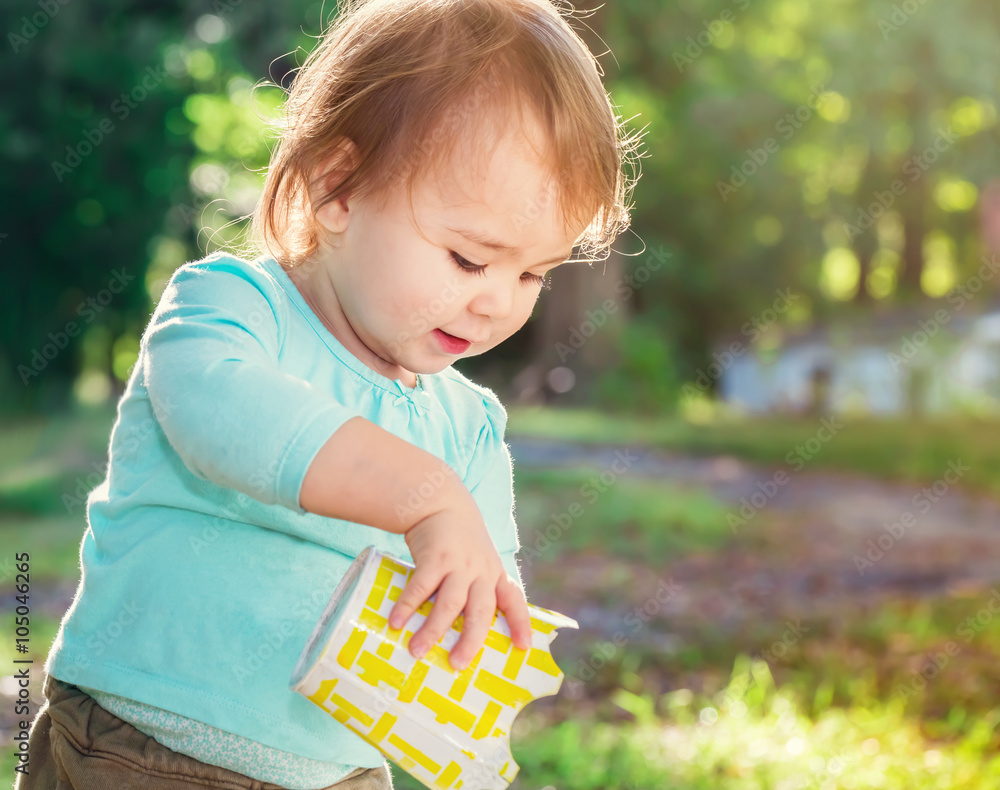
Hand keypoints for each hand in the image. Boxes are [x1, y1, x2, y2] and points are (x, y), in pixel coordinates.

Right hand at [388, 498, 530, 670]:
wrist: (441, 502)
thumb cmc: (459, 541)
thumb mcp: (478, 560)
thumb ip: (474, 589)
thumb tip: (457, 634)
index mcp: (494, 574)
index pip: (513, 600)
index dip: (521, 623)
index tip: (523, 648)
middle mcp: (481, 571)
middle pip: (480, 612)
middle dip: (470, 641)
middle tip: (457, 665)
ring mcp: (458, 564)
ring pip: (449, 604)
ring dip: (432, 630)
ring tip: (417, 651)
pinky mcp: (435, 557)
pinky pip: (421, 587)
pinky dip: (408, 606)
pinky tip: (396, 622)